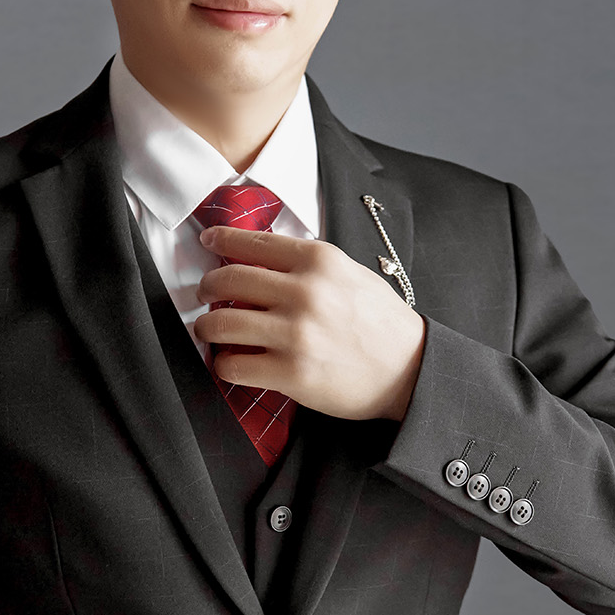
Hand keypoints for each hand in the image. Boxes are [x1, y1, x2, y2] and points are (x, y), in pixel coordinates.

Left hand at [193, 226, 427, 422]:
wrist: (409, 371)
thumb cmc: (379, 322)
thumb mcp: (349, 273)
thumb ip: (305, 263)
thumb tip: (255, 255)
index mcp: (320, 260)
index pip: (253, 242)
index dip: (222, 241)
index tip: (209, 241)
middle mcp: (305, 292)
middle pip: (227, 279)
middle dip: (206, 287)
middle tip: (205, 295)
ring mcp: (296, 333)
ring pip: (220, 323)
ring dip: (207, 328)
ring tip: (211, 331)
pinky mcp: (291, 373)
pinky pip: (232, 366)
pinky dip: (223, 364)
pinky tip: (231, 362)